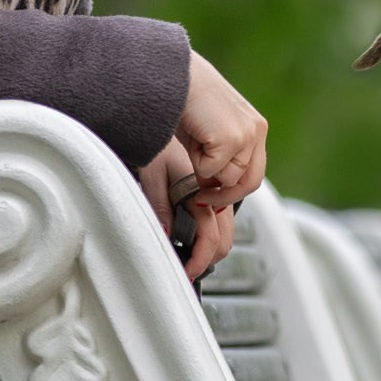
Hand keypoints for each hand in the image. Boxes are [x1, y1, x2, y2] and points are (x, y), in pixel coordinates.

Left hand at [134, 136, 233, 283]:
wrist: (174, 107)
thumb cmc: (158, 136)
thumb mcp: (151, 173)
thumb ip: (160, 206)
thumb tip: (168, 237)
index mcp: (202, 188)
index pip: (211, 238)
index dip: (200, 261)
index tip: (188, 273)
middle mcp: (220, 187)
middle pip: (227, 237)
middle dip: (208, 256)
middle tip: (187, 266)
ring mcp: (224, 182)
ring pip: (228, 226)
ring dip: (212, 242)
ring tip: (188, 251)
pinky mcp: (222, 177)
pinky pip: (225, 210)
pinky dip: (214, 225)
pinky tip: (195, 226)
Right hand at [175, 51, 267, 211]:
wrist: (173, 75)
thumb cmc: (184, 99)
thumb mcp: (208, 134)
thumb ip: (218, 159)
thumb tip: (213, 190)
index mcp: (254, 126)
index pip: (254, 171)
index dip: (233, 190)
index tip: (210, 196)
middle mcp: (256, 130)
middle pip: (250, 182)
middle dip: (225, 196)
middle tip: (202, 199)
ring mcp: (247, 134)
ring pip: (228, 179)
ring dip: (205, 171)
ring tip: (193, 143)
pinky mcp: (232, 138)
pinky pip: (211, 171)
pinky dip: (196, 162)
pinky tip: (191, 138)